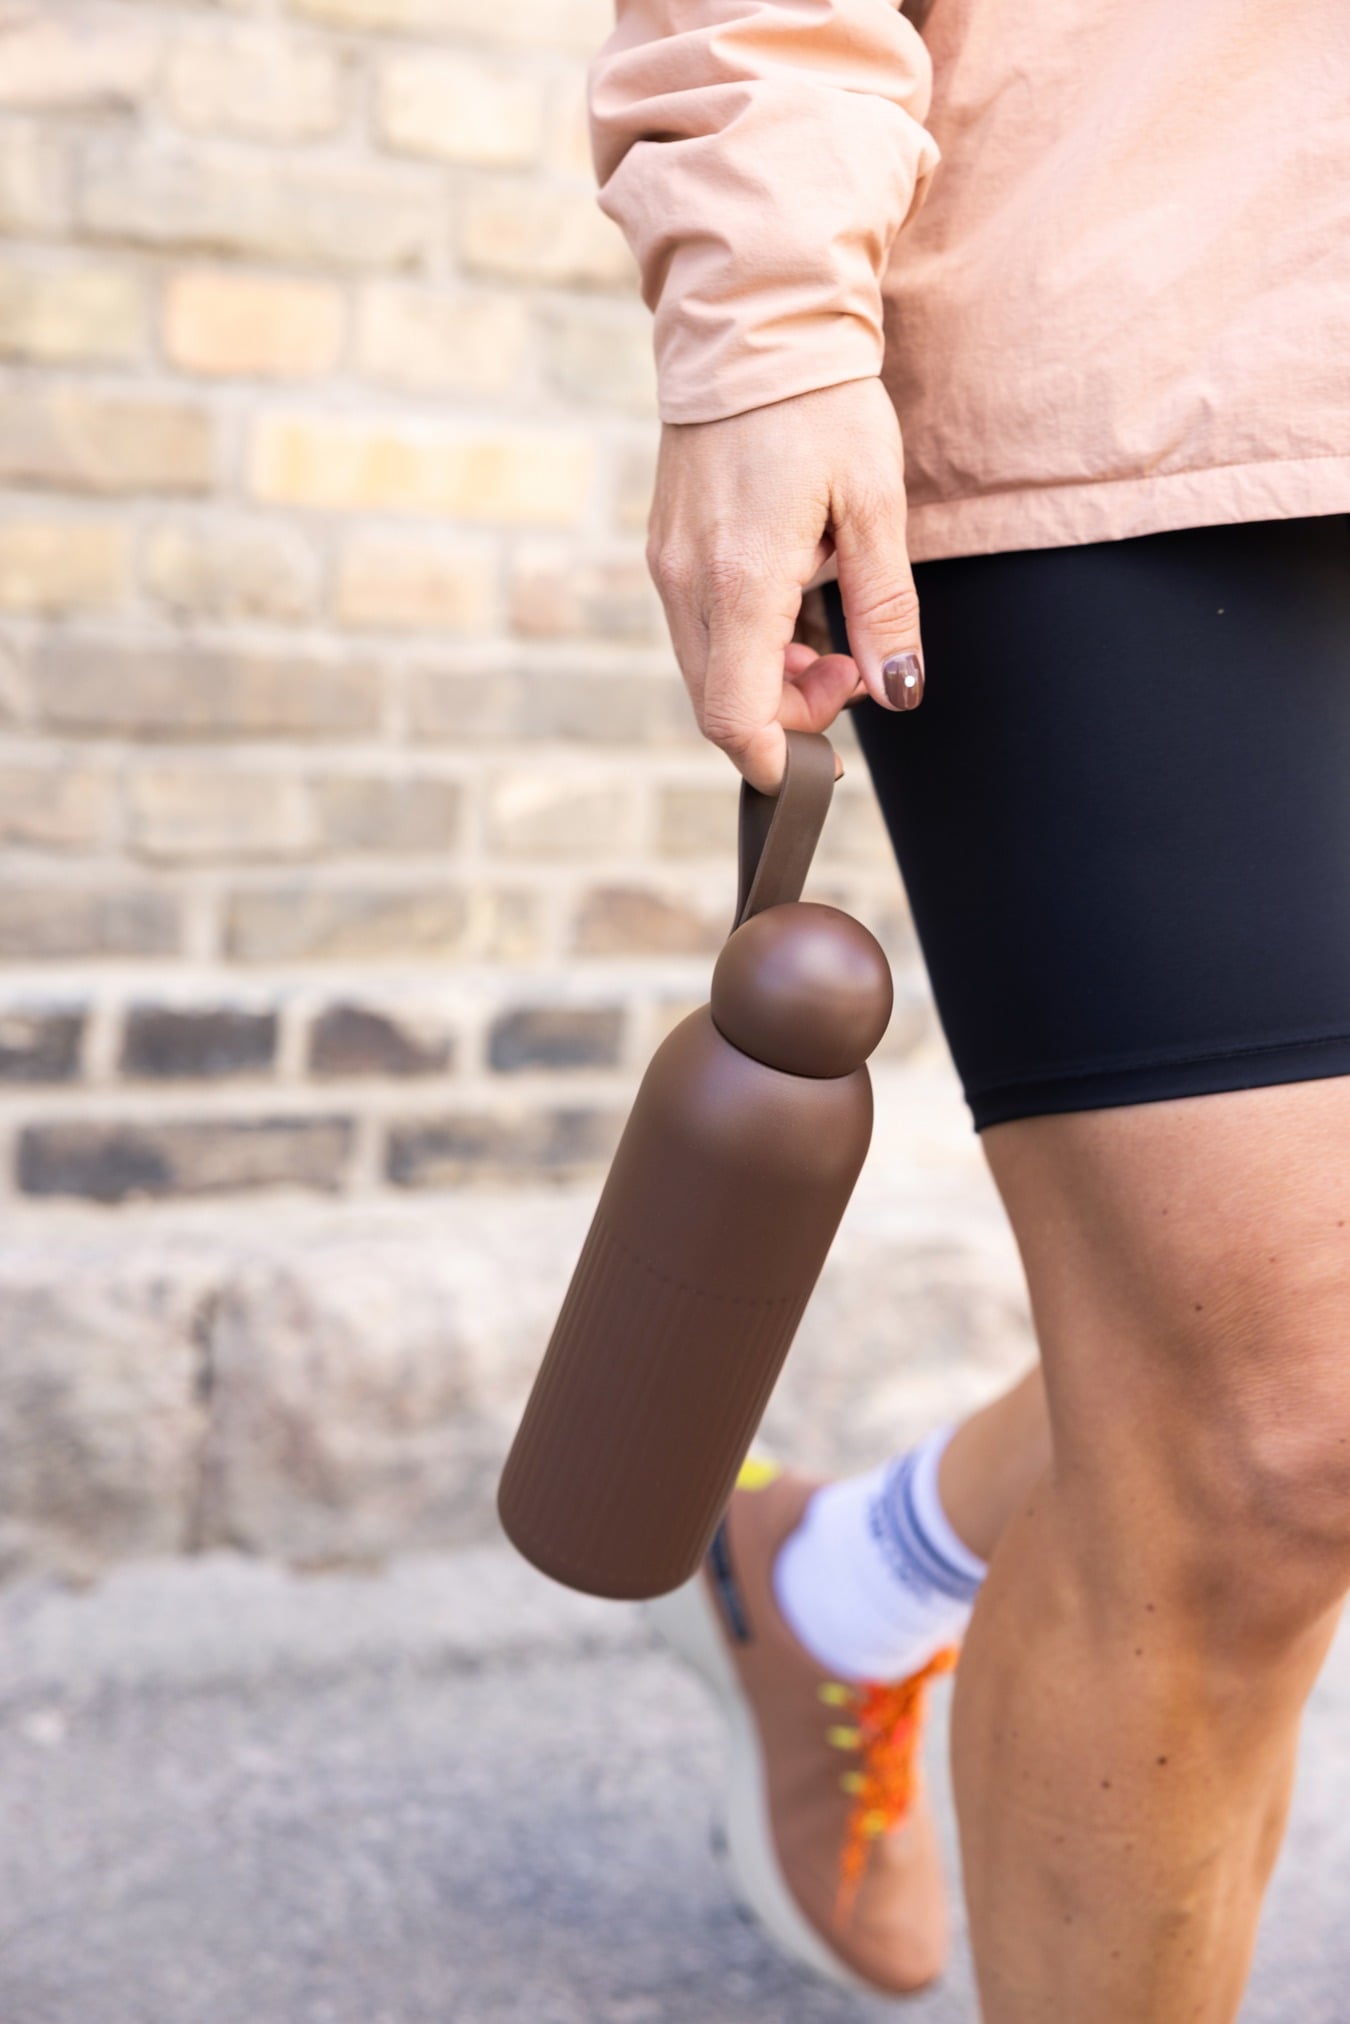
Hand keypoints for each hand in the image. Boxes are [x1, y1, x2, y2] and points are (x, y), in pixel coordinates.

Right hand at [646, 378, 923, 791]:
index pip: (734, 718)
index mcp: (739, 580)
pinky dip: (745, 641)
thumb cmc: (820, 404)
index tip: (828, 755)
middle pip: (720, 704)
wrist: (752, 321)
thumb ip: (886, 608)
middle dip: (787, 712)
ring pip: (707, 670)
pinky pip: (699, 628)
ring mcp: (666, 565)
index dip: (778, 758)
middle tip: (851, 664)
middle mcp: (686, 581)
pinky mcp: (665, 549)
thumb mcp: (875, 506)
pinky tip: (791, 598)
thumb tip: (897, 691)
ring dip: (767, 676)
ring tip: (828, 626)